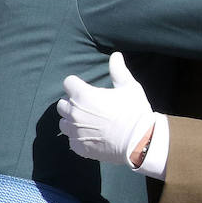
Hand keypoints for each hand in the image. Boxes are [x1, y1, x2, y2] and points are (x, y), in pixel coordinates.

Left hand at [57, 52, 156, 168]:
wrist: (139, 141)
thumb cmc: (134, 112)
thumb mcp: (129, 88)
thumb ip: (118, 71)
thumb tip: (116, 55)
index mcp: (84, 96)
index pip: (68, 83)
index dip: (77, 84)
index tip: (86, 88)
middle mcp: (74, 113)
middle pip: (62, 104)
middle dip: (72, 103)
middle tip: (89, 106)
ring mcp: (75, 132)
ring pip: (63, 123)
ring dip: (72, 121)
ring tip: (88, 122)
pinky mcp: (79, 147)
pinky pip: (71, 140)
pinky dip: (78, 138)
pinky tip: (92, 136)